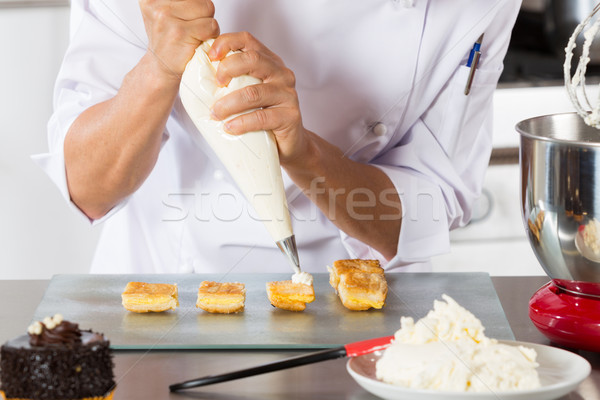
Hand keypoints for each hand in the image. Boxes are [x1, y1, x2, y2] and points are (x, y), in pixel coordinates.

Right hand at [139, 0, 219, 78]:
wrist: (160, 67)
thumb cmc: (168, 40)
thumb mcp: (166, 12)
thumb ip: (181, 1)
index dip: (194, 6)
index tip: (185, 18)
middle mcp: (155, 4)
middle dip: (202, 14)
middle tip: (190, 29)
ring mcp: (166, 16)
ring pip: (207, 8)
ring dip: (207, 24)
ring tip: (193, 34)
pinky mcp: (179, 32)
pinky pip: (211, 25)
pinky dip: (210, 35)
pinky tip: (196, 42)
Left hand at [208, 32, 310, 167]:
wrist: (288, 144)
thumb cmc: (263, 117)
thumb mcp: (248, 93)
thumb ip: (233, 82)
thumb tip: (199, 77)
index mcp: (269, 62)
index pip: (247, 40)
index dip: (227, 43)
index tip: (210, 57)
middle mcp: (281, 74)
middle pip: (252, 59)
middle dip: (228, 69)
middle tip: (215, 86)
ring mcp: (288, 94)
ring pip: (254, 92)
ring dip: (229, 103)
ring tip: (215, 114)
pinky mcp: (290, 116)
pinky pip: (262, 117)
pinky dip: (242, 122)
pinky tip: (230, 128)